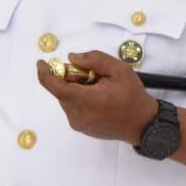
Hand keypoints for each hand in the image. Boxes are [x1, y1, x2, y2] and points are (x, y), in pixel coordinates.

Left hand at [35, 51, 156, 143]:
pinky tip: (98, 99)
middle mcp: (77, 115)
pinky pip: (73, 108)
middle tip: (91, 75)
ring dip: (76, 89)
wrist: (143, 124)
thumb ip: (95, 60)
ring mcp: (78, 123)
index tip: (42, 62)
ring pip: (67, 99)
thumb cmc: (133, 97)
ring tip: (99, 89)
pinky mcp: (80, 127)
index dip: (45, 72)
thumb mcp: (120, 70)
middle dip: (70, 78)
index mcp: (86, 100)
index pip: (55, 86)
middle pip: (62, 91)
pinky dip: (80, 99)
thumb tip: (72, 58)